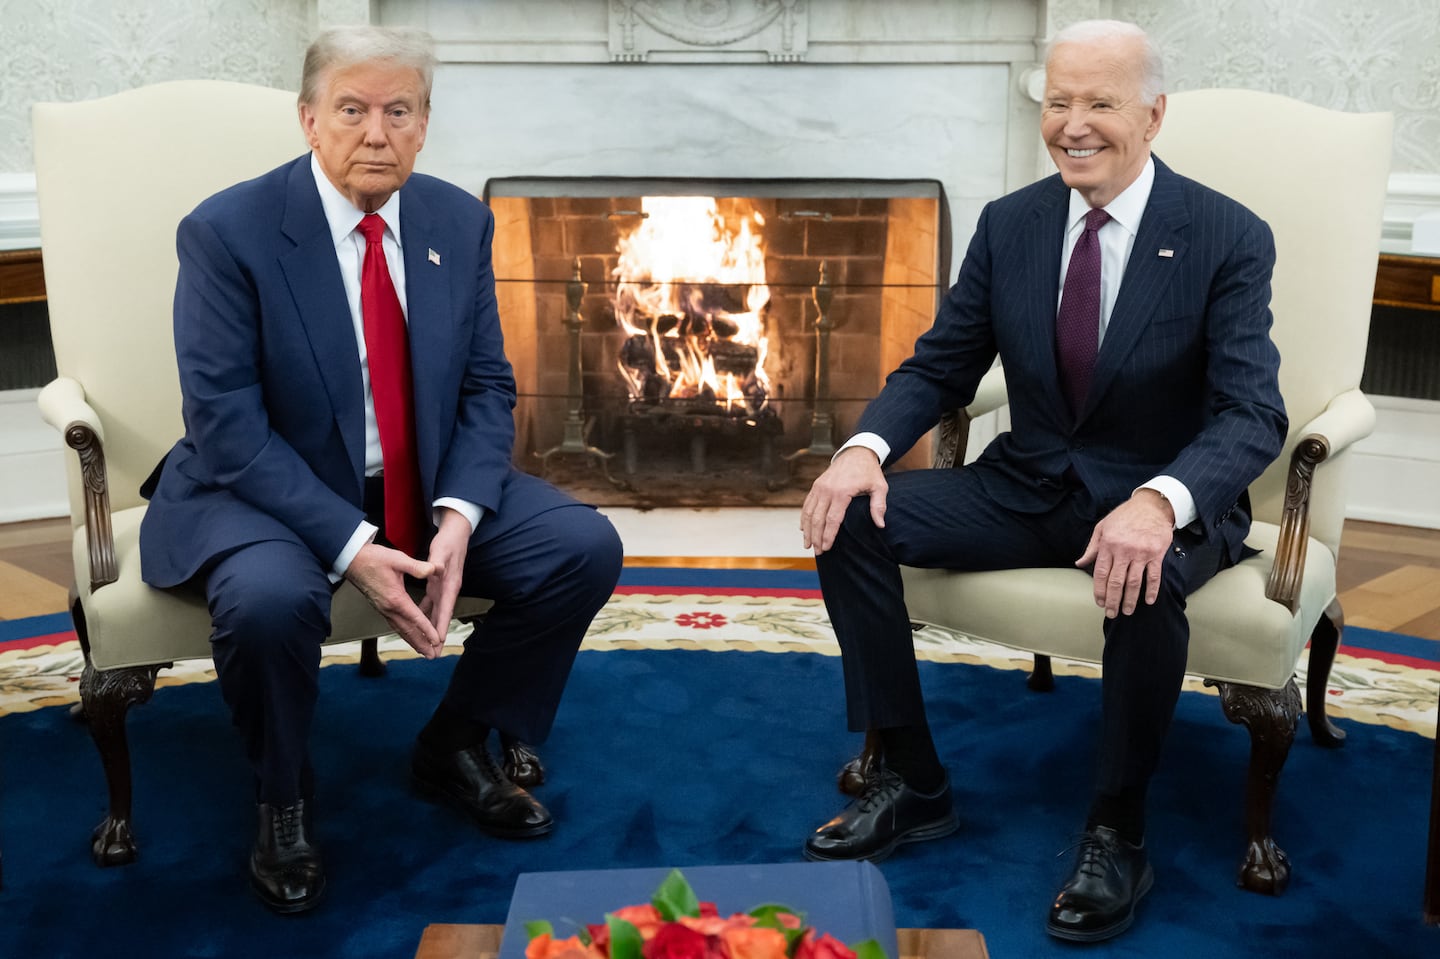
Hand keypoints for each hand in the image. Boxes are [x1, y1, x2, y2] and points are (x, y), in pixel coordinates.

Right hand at [345, 541, 440, 657]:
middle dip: (421, 644)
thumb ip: (418, 567)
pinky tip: (409, 636)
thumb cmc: (374, 558)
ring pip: (400, 630)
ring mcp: (383, 609)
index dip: (428, 630)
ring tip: (424, 652)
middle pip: (408, 631)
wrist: (351, 560)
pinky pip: (394, 625)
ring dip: (413, 642)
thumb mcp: (398, 559)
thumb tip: (436, 569)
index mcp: (395, 598)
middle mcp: (388, 608)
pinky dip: (404, 633)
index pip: (415, 618)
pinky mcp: (380, 607)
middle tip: (433, 656)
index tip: (437, 640)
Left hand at [419, 507, 471, 641]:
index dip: (441, 624)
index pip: (445, 607)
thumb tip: (437, 569)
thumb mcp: (442, 549)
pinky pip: (432, 604)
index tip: (438, 640)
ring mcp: (444, 588)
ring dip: (432, 628)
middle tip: (433, 654)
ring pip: (437, 613)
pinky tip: (419, 622)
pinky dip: (426, 614)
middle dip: (438, 635)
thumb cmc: (449, 541)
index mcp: (449, 583)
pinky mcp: (439, 585)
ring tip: (427, 645)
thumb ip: (438, 561)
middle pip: (442, 616)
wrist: (457, 532)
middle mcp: (448, 589)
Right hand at [800, 447, 886, 554]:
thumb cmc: (869, 472)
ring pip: (809, 512)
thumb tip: (880, 525)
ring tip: (807, 544)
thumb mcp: (879, 487)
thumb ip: (879, 506)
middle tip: (818, 552)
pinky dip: (804, 518)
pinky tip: (803, 529)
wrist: (856, 452)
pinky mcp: (816, 486)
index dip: (828, 535)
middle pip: (818, 519)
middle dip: (816, 537)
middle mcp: (827, 490)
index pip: (832, 519)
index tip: (826, 548)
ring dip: (807, 530)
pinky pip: (807, 504)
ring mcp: (819, 487)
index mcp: (842, 492)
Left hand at [1076, 489, 1175, 617]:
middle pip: (1116, 582)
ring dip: (1130, 600)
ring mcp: (1141, 553)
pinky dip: (1151, 590)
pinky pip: (1153, 576)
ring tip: (1127, 611)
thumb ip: (1092, 548)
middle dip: (1112, 600)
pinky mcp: (1156, 554)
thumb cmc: (1124, 516)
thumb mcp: (1103, 527)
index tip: (1099, 603)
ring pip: (1133, 582)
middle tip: (1111, 614)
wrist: (1151, 506)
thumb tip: (1080, 564)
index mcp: (1108, 544)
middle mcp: (1123, 550)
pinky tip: (1148, 601)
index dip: (1099, 591)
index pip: (1101, 573)